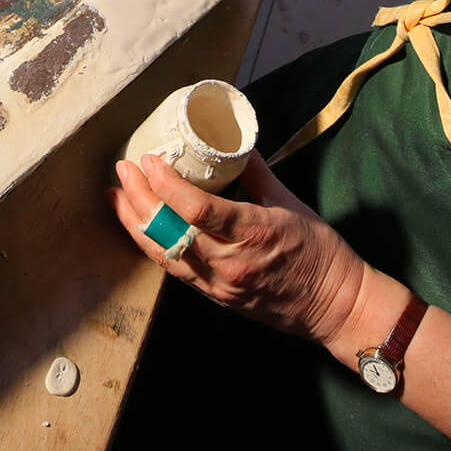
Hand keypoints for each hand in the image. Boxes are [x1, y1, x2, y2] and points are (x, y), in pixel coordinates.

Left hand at [109, 152, 366, 347]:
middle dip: (140, 197)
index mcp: (252, 232)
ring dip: (135, 223)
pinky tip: (139, 227)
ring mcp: (219, 283)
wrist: (333, 305)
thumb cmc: (320, 252)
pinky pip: (175, 269)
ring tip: (117, 196)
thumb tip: (236, 145)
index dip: (166, 184)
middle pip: (170, 230)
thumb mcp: (290, 202)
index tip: (150, 160)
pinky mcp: (215, 296)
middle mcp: (229, 261)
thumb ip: (257, 173)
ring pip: (164, 253)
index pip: (196, 209)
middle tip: (124, 169)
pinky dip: (153, 245)